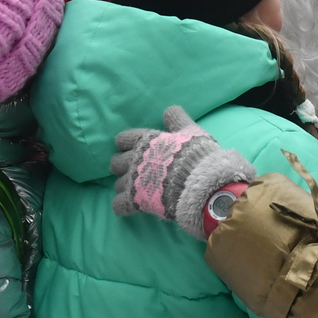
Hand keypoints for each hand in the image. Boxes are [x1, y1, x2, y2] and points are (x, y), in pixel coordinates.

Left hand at [111, 105, 255, 239]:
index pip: (123, 139)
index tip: (135, 149)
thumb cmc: (197, 155)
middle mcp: (134, 160)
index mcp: (145, 141)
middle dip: (124, 167)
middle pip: (116, 163)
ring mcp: (132, 182)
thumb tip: (170, 110)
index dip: (127, 144)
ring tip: (138, 191)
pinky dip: (123, 207)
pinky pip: (118, 205)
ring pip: (117, 184)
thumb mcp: (191, 132)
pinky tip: (131, 207)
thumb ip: (177, 121)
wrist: (201, 182)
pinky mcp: (135, 202)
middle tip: (137, 171)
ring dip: (126, 187)